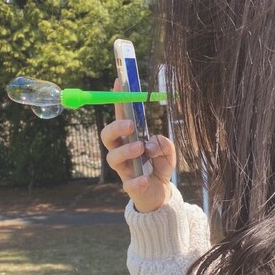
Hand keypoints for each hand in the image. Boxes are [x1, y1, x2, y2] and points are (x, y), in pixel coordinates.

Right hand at [100, 79, 175, 212]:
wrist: (160, 193)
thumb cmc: (159, 165)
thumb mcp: (168, 150)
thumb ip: (163, 142)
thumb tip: (150, 144)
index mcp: (129, 137)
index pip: (120, 115)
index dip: (119, 99)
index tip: (119, 81)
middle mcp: (121, 151)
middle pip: (106, 136)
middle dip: (115, 128)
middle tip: (130, 125)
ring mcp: (124, 169)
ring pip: (112, 158)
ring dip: (125, 150)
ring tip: (141, 149)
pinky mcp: (130, 187)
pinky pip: (128, 184)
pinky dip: (136, 181)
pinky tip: (146, 178)